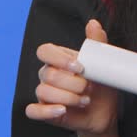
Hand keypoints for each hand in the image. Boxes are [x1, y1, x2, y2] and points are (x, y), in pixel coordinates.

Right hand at [24, 19, 119, 136]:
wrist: (104, 113)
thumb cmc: (101, 87)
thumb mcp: (102, 65)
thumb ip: (96, 43)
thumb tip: (93, 23)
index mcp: (59, 60)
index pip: (45, 51)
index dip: (58, 59)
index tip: (79, 67)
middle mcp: (48, 74)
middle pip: (47, 74)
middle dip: (71, 83)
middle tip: (88, 88)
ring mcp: (44, 93)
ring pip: (43, 91)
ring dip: (67, 98)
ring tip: (84, 100)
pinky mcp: (43, 111)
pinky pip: (32, 111)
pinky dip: (46, 111)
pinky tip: (62, 110)